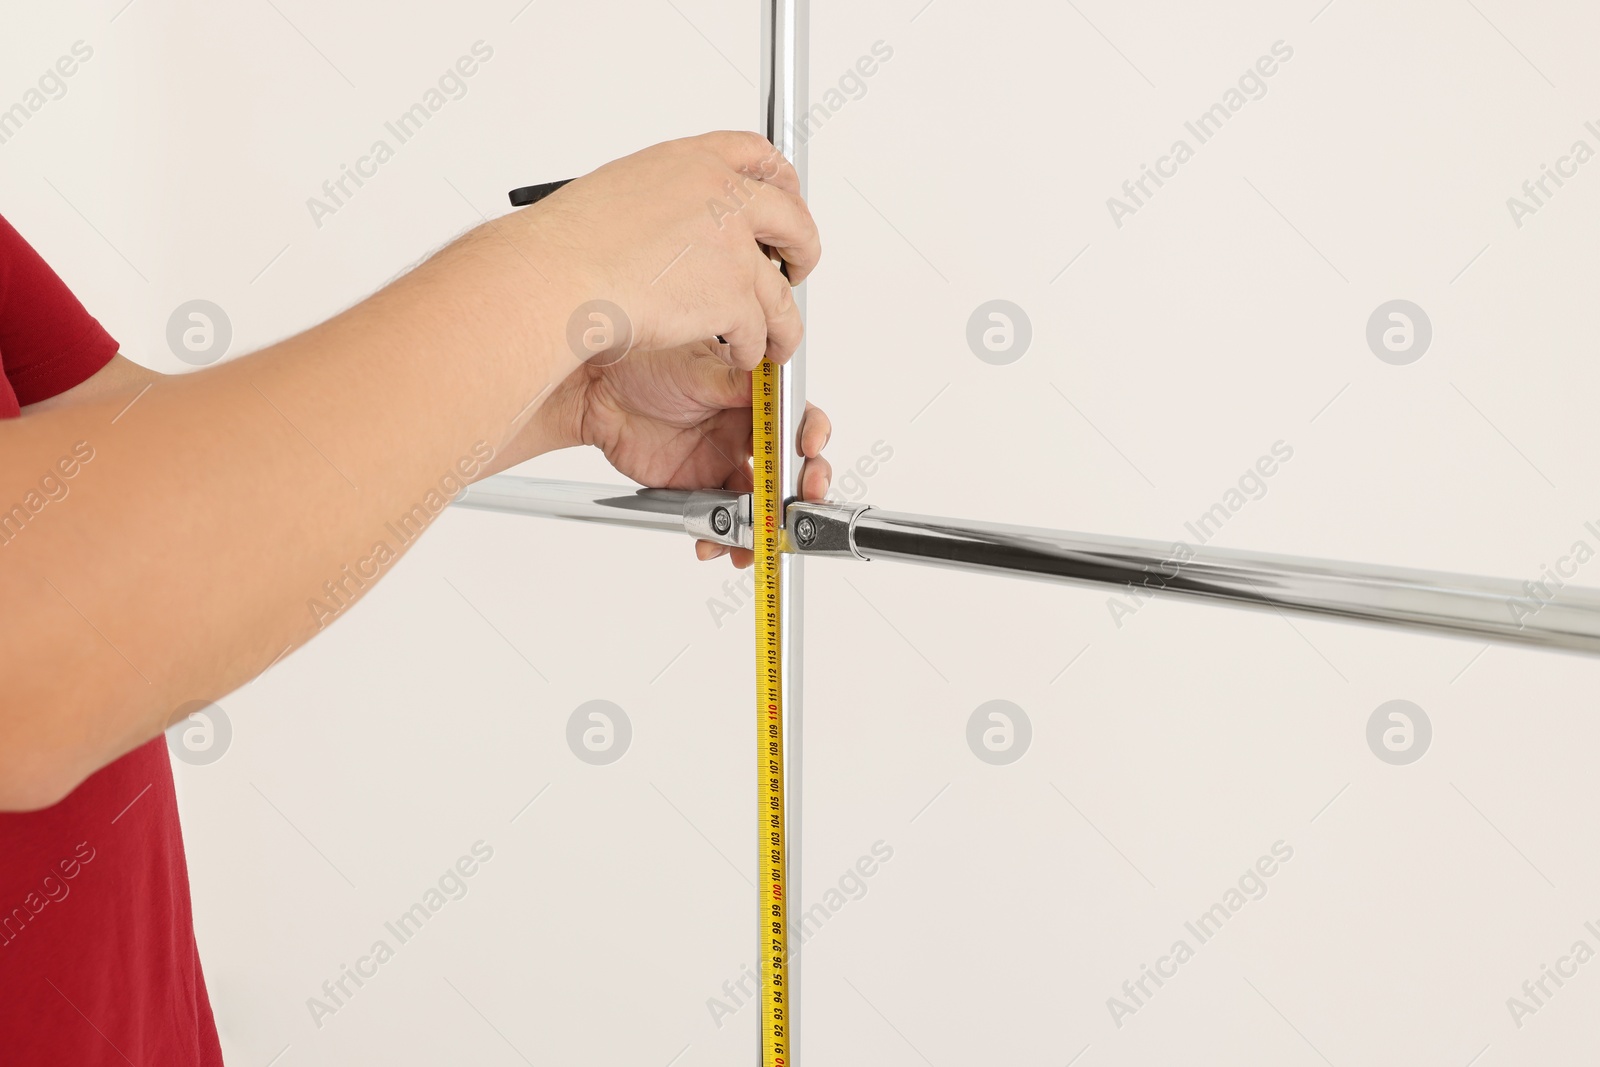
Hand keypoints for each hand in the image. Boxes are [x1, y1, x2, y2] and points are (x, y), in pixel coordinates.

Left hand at [495, 340, 832, 567]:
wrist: (598, 392)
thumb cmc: (646, 363)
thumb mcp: (696, 368)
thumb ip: (735, 385)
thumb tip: (769, 390)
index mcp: (756, 397)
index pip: (798, 420)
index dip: (810, 436)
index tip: (807, 450)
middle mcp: (746, 432)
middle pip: (789, 469)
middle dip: (799, 493)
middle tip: (797, 508)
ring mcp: (724, 462)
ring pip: (759, 502)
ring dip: (763, 527)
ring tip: (754, 542)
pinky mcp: (700, 488)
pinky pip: (722, 519)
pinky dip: (723, 537)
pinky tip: (715, 544)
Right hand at [513, 131, 820, 371]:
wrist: (556, 277)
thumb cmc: (568, 243)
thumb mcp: (624, 191)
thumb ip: (669, 200)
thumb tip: (683, 224)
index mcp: (695, 161)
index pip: (759, 157)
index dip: (783, 184)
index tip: (786, 201)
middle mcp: (723, 197)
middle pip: (793, 220)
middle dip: (802, 250)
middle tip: (795, 270)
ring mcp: (733, 248)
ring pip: (782, 292)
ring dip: (782, 321)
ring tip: (776, 340)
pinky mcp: (731, 297)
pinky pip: (758, 331)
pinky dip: (751, 349)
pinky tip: (738, 355)